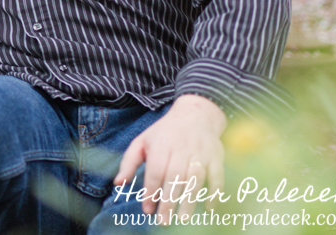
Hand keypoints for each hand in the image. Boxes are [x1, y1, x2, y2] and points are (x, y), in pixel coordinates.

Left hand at [114, 94, 226, 222]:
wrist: (195, 114)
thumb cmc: (164, 133)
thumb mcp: (142, 141)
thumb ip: (129, 162)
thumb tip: (118, 183)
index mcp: (161, 144)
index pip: (156, 170)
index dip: (151, 191)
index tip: (147, 209)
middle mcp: (182, 147)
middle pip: (175, 176)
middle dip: (169, 201)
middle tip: (164, 221)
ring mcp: (200, 152)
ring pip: (196, 178)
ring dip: (190, 200)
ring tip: (183, 219)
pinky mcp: (216, 156)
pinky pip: (217, 176)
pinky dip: (215, 192)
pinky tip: (209, 208)